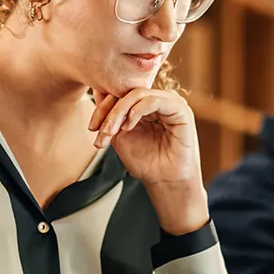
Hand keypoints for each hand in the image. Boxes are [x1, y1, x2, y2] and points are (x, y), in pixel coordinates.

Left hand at [89, 89, 208, 234]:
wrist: (163, 182)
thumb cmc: (146, 162)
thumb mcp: (120, 135)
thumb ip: (111, 115)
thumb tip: (96, 91)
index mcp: (146, 105)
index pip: (122, 93)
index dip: (103, 107)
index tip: (93, 128)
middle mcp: (160, 100)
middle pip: (128, 91)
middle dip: (109, 111)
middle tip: (100, 131)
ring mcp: (171, 103)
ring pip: (138, 94)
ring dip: (119, 112)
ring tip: (112, 131)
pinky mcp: (180, 109)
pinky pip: (153, 100)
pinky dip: (136, 111)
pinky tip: (129, 126)